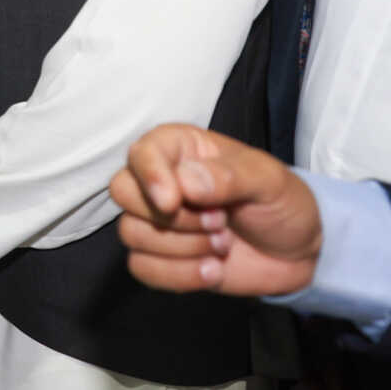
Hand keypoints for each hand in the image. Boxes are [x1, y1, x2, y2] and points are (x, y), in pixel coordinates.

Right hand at [110, 124, 321, 296]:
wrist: (301, 253)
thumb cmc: (282, 202)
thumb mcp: (268, 181)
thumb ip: (228, 176)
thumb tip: (185, 184)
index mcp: (180, 150)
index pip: (140, 152)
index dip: (150, 176)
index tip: (172, 202)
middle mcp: (159, 181)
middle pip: (123, 193)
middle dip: (173, 218)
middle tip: (219, 222)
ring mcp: (156, 220)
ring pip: (132, 234)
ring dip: (183, 248)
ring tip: (222, 244)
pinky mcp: (160, 257)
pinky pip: (141, 268)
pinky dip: (179, 275)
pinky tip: (213, 270)